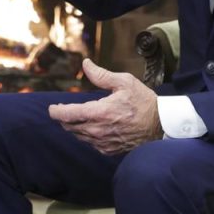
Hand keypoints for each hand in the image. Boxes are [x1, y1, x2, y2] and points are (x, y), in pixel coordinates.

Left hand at [48, 58, 162, 155]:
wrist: (161, 126)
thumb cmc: (144, 102)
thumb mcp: (124, 82)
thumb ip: (101, 75)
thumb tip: (85, 64)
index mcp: (99, 112)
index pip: (67, 115)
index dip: (56, 111)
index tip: (52, 108)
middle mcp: (98, 130)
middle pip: (69, 126)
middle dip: (64, 118)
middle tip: (65, 110)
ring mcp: (103, 142)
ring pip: (78, 136)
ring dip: (75, 127)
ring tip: (81, 117)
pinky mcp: (108, 150)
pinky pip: (90, 143)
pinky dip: (88, 135)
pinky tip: (95, 127)